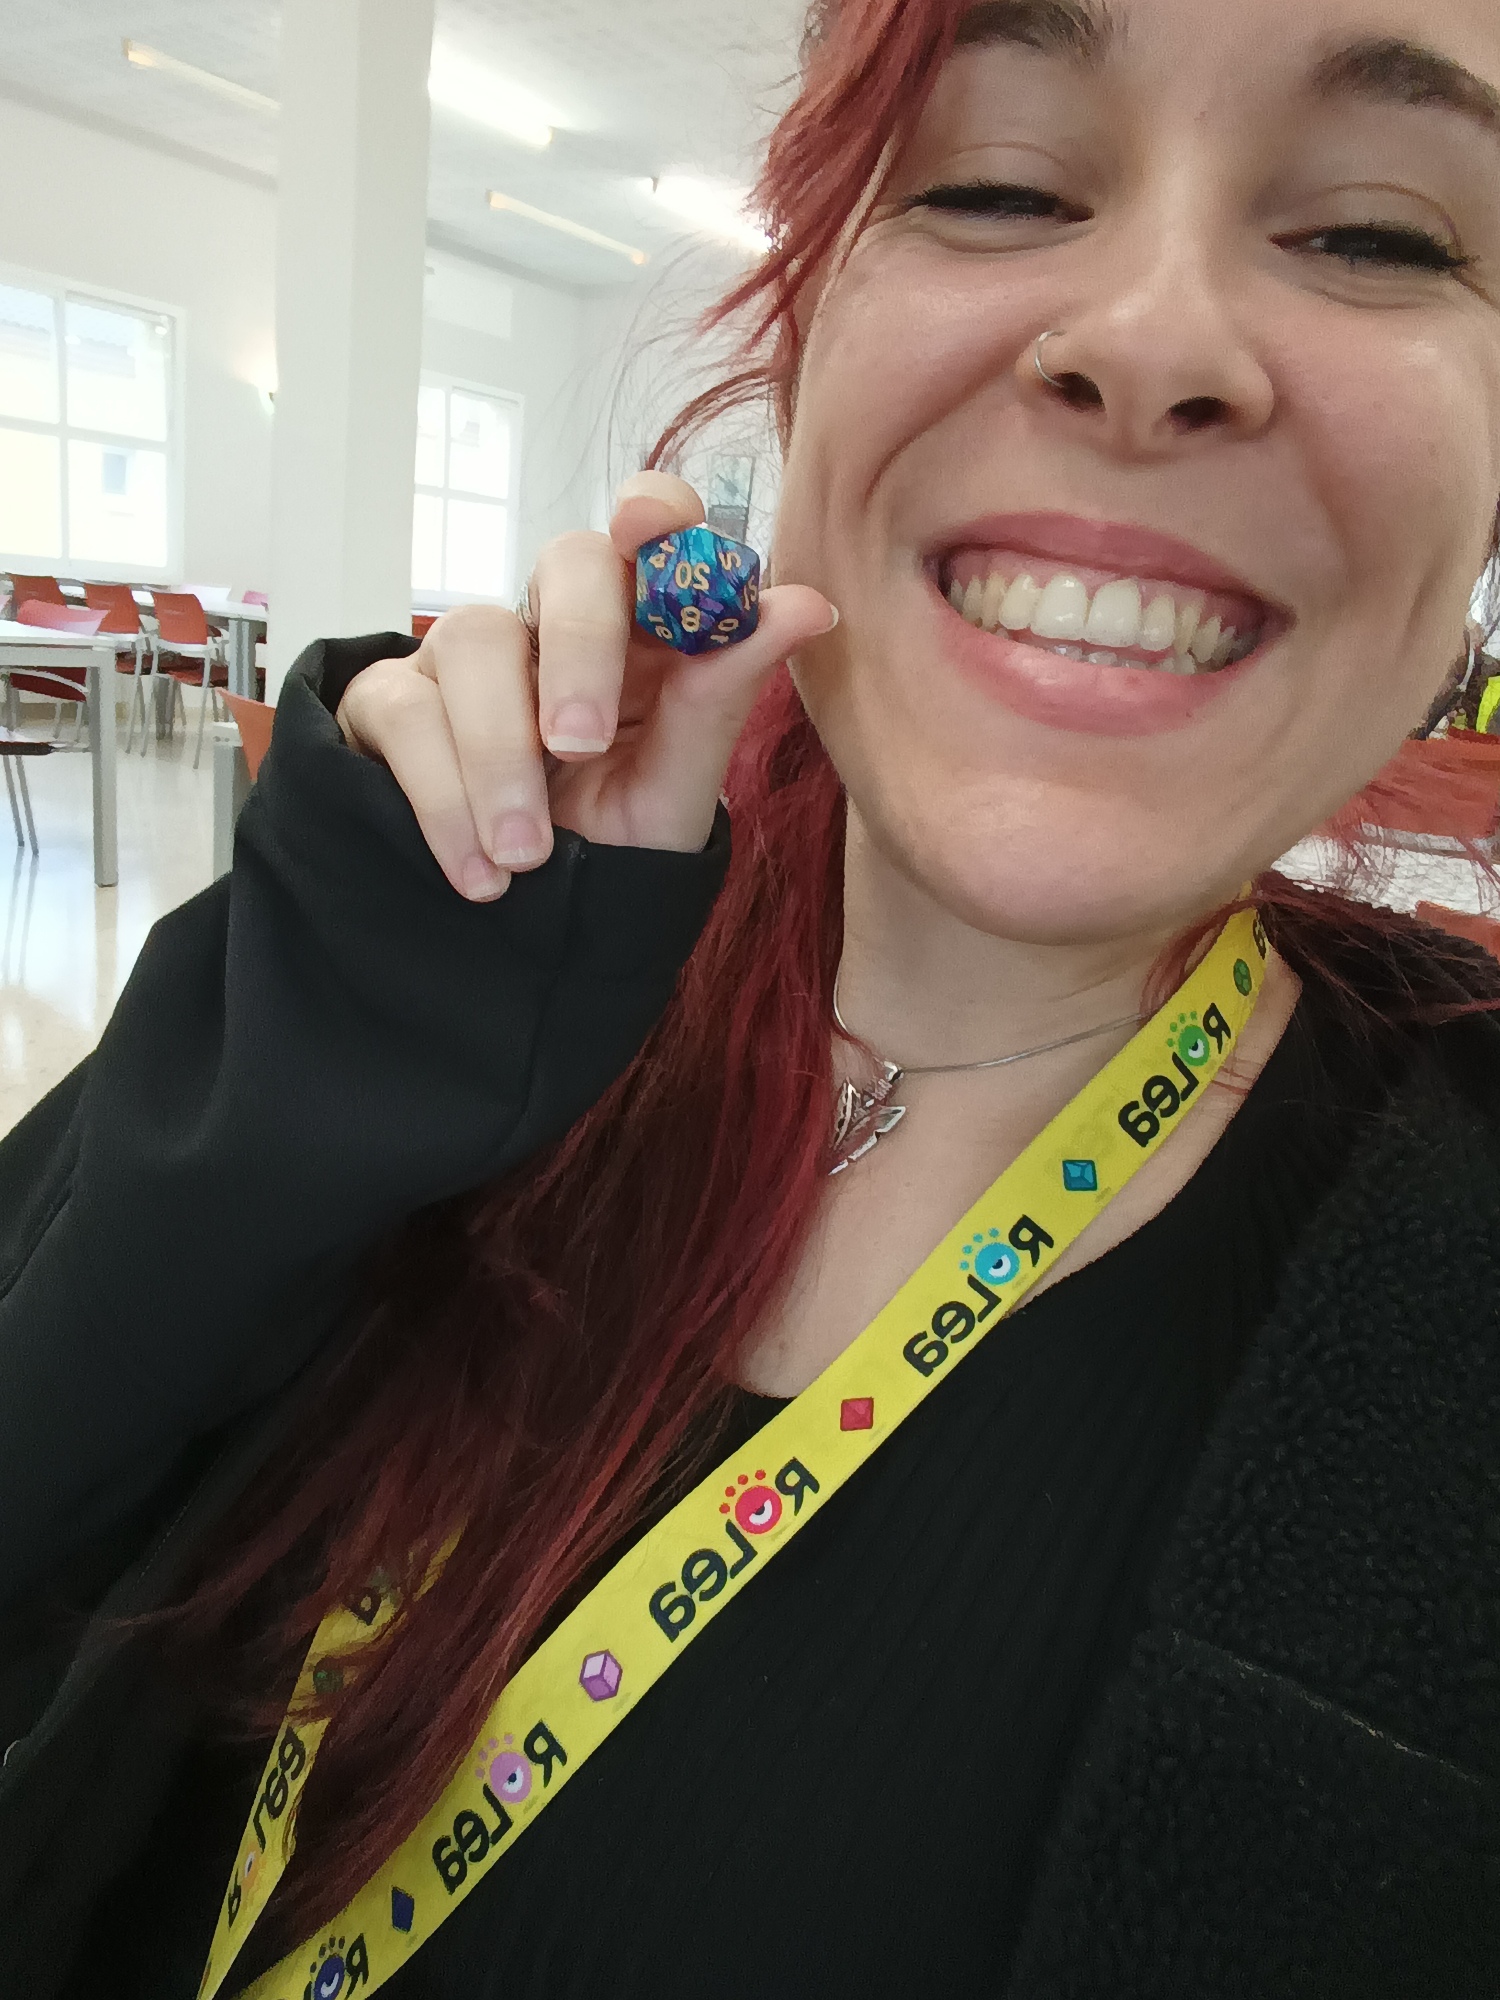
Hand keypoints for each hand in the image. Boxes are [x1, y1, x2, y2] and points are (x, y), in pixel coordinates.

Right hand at [336, 474, 837, 899]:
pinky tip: (480, 872)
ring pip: (473, 637)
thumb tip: (810, 605)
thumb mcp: (672, 794)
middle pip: (565, 561)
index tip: (648, 530)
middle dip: (577, 647)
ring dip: (501, 756)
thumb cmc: (610, 851)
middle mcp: (557, 627)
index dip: (654, 513)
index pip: (656, 530)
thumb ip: (723, 699)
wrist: (527, 944)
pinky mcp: (391, 702)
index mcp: (646, 634)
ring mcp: (468, 657)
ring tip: (525, 857)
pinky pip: (403, 710)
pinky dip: (443, 800)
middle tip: (580, 747)